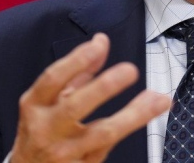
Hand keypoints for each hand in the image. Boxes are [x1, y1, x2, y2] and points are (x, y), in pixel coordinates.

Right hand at [10, 33, 171, 162]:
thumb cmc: (41, 130)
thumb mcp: (50, 100)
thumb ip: (77, 71)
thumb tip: (101, 42)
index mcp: (35, 105)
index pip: (53, 79)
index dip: (76, 60)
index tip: (99, 45)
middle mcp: (46, 130)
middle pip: (74, 107)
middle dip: (104, 87)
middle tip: (130, 70)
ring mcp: (63, 153)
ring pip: (102, 134)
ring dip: (134, 115)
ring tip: (159, 99)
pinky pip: (109, 149)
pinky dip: (131, 129)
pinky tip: (149, 116)